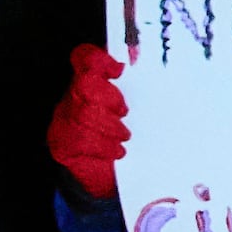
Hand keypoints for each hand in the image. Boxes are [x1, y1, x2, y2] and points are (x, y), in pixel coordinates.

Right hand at [45, 39, 131, 201]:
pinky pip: (81, 140)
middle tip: (125, 112)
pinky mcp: (61, 144)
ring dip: (110, 125)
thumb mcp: (135, 108)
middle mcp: (72, 97)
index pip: (85, 57)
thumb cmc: (126, 134)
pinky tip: (117, 151)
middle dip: (110, 97)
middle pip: (85, 83)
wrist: (112, 174)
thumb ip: (141, 90)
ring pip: (83, 113)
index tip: (119, 70)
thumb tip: (171, 75)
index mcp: (90, 81)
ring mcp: (63, 120)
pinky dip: (104, 146)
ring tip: (125, 135)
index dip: (98, 59)